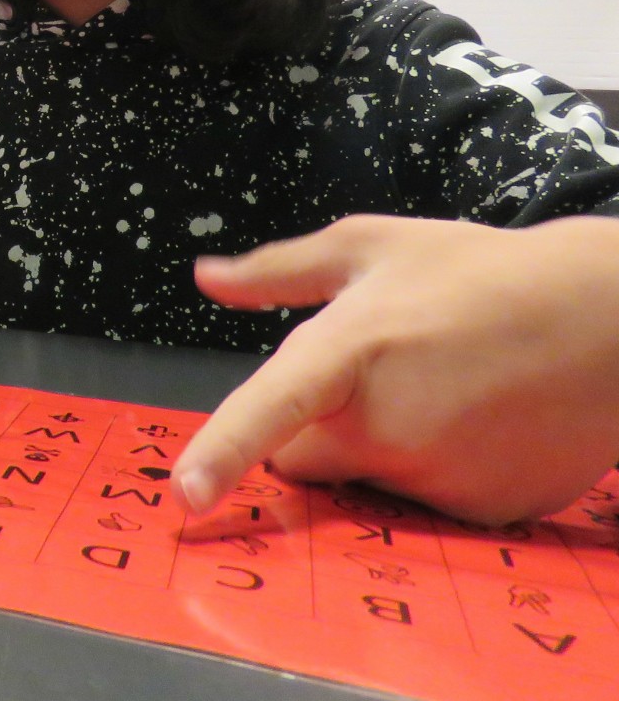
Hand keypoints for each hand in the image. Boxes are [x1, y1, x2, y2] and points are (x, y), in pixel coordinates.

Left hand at [176, 213, 618, 525]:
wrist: (605, 320)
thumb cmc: (479, 272)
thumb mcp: (370, 247)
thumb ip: (278, 270)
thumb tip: (207, 277)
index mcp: (347, 355)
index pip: (268, 412)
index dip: (220, 454)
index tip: (184, 496)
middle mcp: (386, 427)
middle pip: (301, 461)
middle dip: (310, 434)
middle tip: (365, 382)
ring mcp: (435, 479)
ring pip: (364, 483)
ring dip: (376, 451)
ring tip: (437, 389)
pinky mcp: (479, 513)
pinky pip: (424, 503)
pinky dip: (435, 472)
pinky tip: (477, 422)